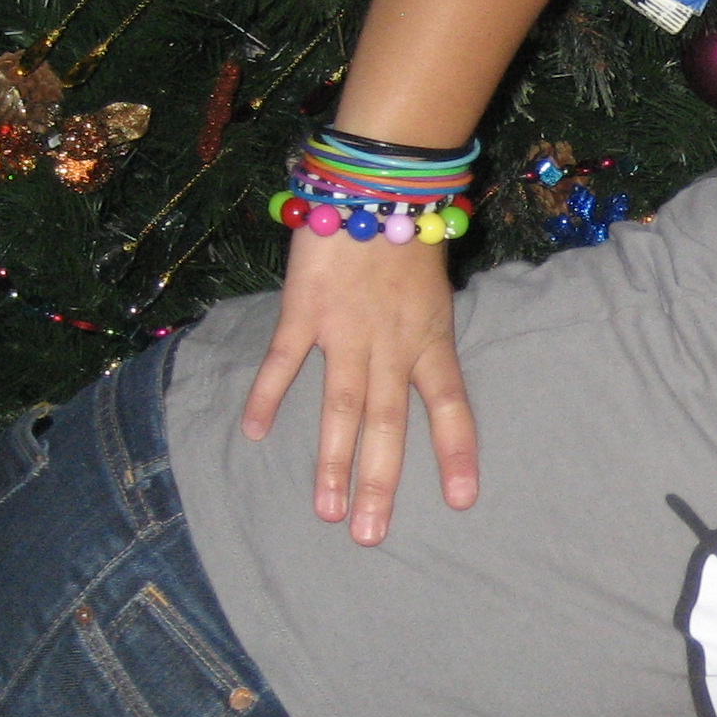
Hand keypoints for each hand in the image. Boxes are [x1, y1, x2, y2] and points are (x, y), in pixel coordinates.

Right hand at [242, 226, 475, 541]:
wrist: (376, 180)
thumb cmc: (409, 232)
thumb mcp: (434, 290)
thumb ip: (424, 336)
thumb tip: (423, 380)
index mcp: (431, 339)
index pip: (450, 405)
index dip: (455, 452)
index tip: (461, 501)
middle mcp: (392, 343)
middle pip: (389, 423)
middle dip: (381, 482)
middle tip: (371, 537)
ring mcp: (347, 330)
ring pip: (341, 407)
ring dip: (333, 461)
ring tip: (328, 510)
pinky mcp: (305, 310)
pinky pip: (286, 360)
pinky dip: (270, 396)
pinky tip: (255, 433)